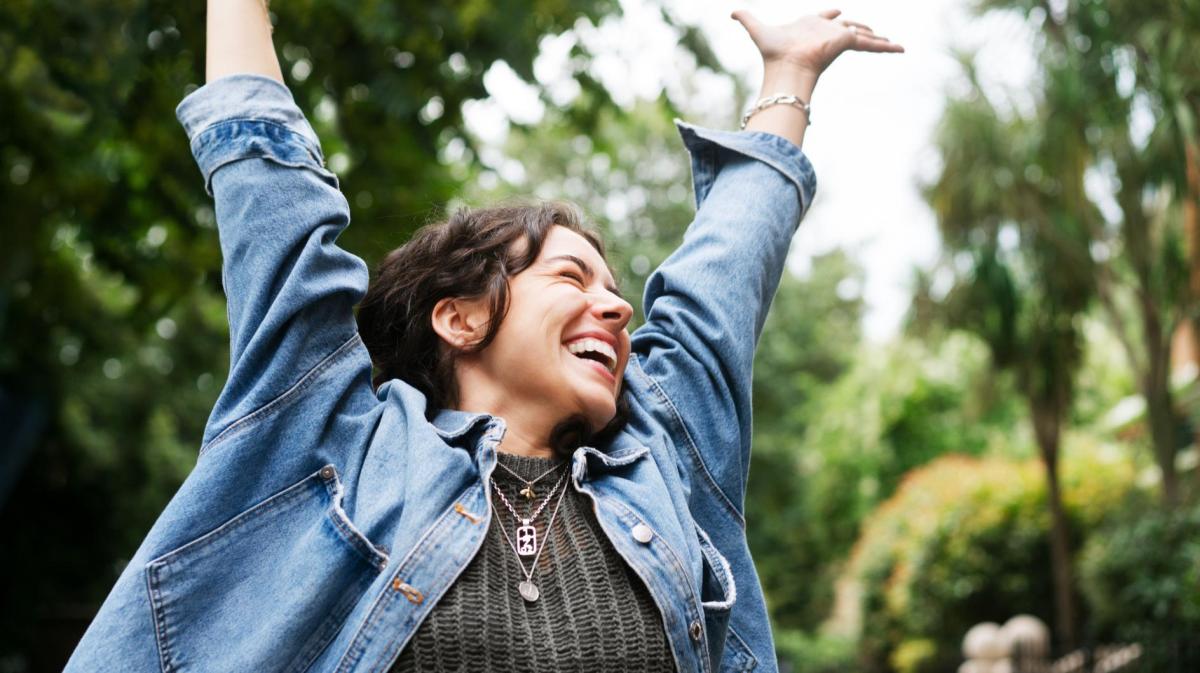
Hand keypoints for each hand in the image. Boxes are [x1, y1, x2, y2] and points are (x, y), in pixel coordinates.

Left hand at [732, 9, 902, 78]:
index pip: (826, 18)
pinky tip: (900, 48)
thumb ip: (746, 19)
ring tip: (894, 44)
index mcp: (811, 26)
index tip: (838, 11)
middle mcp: (826, 32)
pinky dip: (886, 47)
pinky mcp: (847, 43)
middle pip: (849, 27)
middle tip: (872, 31)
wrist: (785, 67)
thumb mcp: (757, 29)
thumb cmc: (773, 52)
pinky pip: (870, 44)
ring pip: (864, 36)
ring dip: (878, 39)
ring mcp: (838, 39)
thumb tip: (730, 12)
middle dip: (860, 28)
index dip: (830, 14)